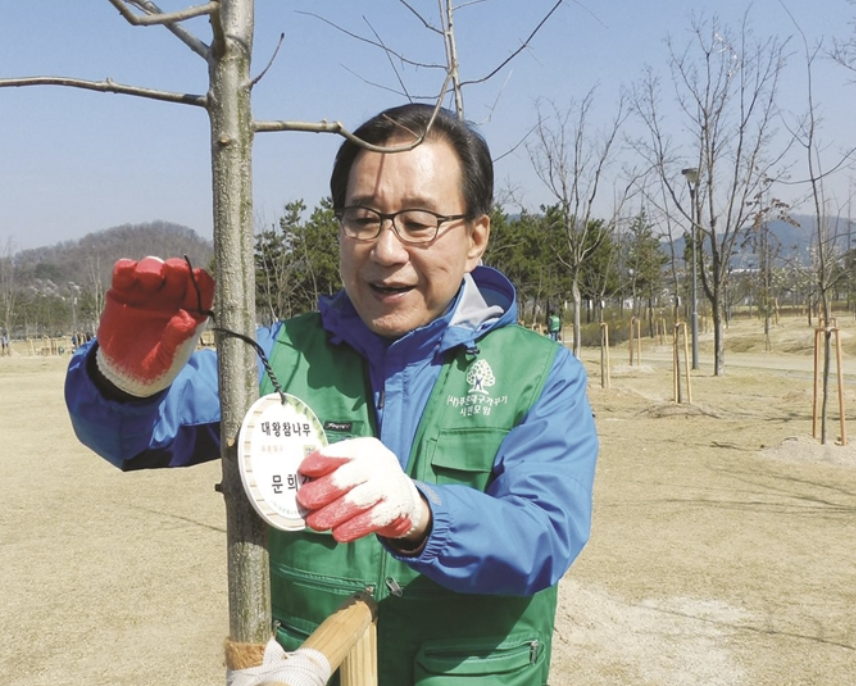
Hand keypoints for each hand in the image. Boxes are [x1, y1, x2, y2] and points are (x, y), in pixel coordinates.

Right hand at [96, 256, 213, 396]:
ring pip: (153, 268)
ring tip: (150, 276)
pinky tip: (127, 272)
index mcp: (191, 310)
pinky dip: (126, 268)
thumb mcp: (168, 360)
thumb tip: (187, 319)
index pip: (202, 287)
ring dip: (153, 266)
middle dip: (177, 268)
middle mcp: (172, 297)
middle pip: (179, 273)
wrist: (123, 374)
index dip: (201, 280)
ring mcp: (148, 292)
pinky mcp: (123, 292)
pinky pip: (125, 273)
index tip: (197, 277)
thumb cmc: (155, 368)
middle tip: (173, 271)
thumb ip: (178, 341)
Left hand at [297, 437, 426, 543]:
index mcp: (364, 449)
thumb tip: (302, 484)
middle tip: (304, 501)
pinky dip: (352, 528)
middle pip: (347, 477)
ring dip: (332, 514)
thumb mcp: (354, 466)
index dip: (321, 460)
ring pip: (357, 500)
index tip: (303, 471)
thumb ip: (331, 471)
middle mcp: (379, 462)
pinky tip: (338, 534)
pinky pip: (371, 519)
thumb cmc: (367, 480)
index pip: (342, 451)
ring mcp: (389, 484)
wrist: (403, 496)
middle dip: (322, 490)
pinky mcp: (395, 506)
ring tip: (315, 523)